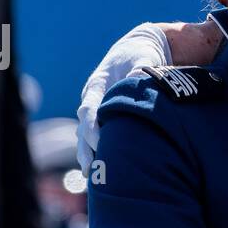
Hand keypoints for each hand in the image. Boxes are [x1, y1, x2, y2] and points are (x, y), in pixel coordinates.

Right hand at [76, 19, 220, 174]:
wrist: (138, 50)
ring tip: (93, 178)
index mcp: (97, 85)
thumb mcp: (144, 57)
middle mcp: (92, 99)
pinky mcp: (105, 119)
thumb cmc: (142, 54)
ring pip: (86, 136)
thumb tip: (137, 80)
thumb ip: (141, 68)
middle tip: (92, 170)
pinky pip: (96, 139)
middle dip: (86, 149)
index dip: (92, 128)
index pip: (89, 109)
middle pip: (84, 128)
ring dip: (89, 156)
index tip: (100, 144)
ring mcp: (97, 110)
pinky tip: (101, 174)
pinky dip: (98, 154)